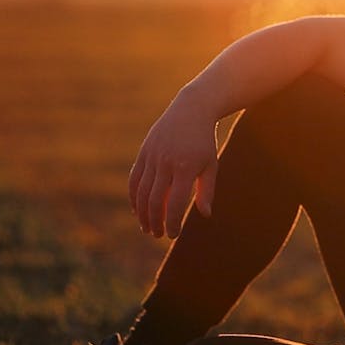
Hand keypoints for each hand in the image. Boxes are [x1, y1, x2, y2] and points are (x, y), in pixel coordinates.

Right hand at [128, 87, 219, 238]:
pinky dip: (134, 197)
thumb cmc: (204, 141)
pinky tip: (138, 210)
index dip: (172, 222)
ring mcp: (152, 156)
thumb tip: (205, 215)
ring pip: (141, 192)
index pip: (176, 203)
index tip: (173, 234)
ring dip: (142, 213)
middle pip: (155, 200)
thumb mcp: (211, 165)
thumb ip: (207, 191)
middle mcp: (167, 162)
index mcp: (186, 167)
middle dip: (155, 221)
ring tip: (147, 227)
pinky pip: (134, 179)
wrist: (191, 110)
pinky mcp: (144, 152)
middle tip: (158, 234)